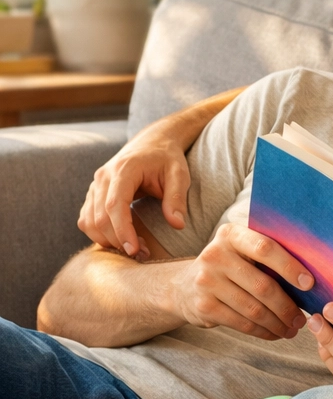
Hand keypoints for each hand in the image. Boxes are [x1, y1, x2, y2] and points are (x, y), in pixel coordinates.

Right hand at [79, 122, 192, 257]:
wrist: (152, 142)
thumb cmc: (168, 158)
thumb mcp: (179, 174)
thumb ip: (177, 198)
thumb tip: (177, 224)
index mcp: (124, 170)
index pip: (114, 205)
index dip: (122, 230)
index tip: (134, 250)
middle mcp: (103, 177)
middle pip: (99, 216)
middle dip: (117, 240)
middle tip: (142, 255)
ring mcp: (95, 185)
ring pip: (88, 221)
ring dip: (107, 240)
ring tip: (135, 250)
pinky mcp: (93, 194)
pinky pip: (87, 219)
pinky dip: (99, 234)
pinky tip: (121, 241)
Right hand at [171, 223, 312, 339]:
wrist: (185, 287)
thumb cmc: (230, 268)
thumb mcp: (242, 252)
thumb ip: (268, 256)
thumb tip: (311, 278)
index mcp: (231, 235)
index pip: (265, 248)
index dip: (289, 267)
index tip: (309, 284)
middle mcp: (216, 255)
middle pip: (263, 285)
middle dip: (287, 306)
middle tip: (302, 319)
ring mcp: (207, 281)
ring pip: (254, 309)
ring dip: (278, 323)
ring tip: (292, 329)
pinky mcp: (203, 306)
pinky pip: (242, 323)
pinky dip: (263, 331)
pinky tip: (274, 333)